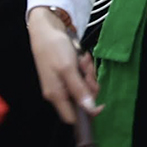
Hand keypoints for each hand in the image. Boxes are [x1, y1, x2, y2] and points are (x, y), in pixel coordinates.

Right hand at [28, 7, 94, 123]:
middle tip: (87, 71)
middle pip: (82, 100)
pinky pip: (81, 76)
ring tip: (82, 60)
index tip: (100, 103)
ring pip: (84, 87)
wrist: (46, 29)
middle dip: (89, 85)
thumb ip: (79, 90)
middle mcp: (58, 92)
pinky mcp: (66, 73)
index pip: (73, 118)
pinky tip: (80, 58)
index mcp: (56, 95)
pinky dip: (84, 68)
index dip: (87, 113)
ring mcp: (62, 82)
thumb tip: (89, 109)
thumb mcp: (68, 69)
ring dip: (88, 74)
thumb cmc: (53, 48)